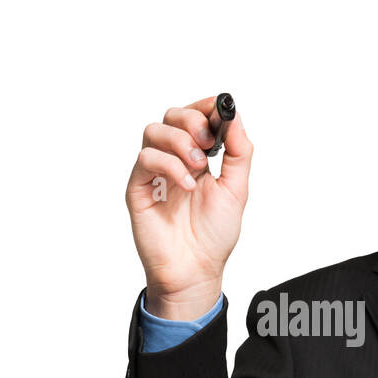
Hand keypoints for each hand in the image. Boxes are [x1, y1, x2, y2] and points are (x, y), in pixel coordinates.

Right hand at [125, 95, 252, 319]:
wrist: (196, 269)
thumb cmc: (214, 235)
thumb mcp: (237, 189)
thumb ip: (239, 152)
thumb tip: (235, 116)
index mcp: (198, 157)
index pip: (195, 116)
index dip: (205, 107)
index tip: (220, 111)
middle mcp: (174, 160)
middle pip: (172, 116)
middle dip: (193, 121)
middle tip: (209, 144)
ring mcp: (154, 173)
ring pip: (154, 130)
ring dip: (180, 142)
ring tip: (199, 168)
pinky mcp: (138, 188)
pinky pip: (145, 158)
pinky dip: (169, 165)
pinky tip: (186, 185)